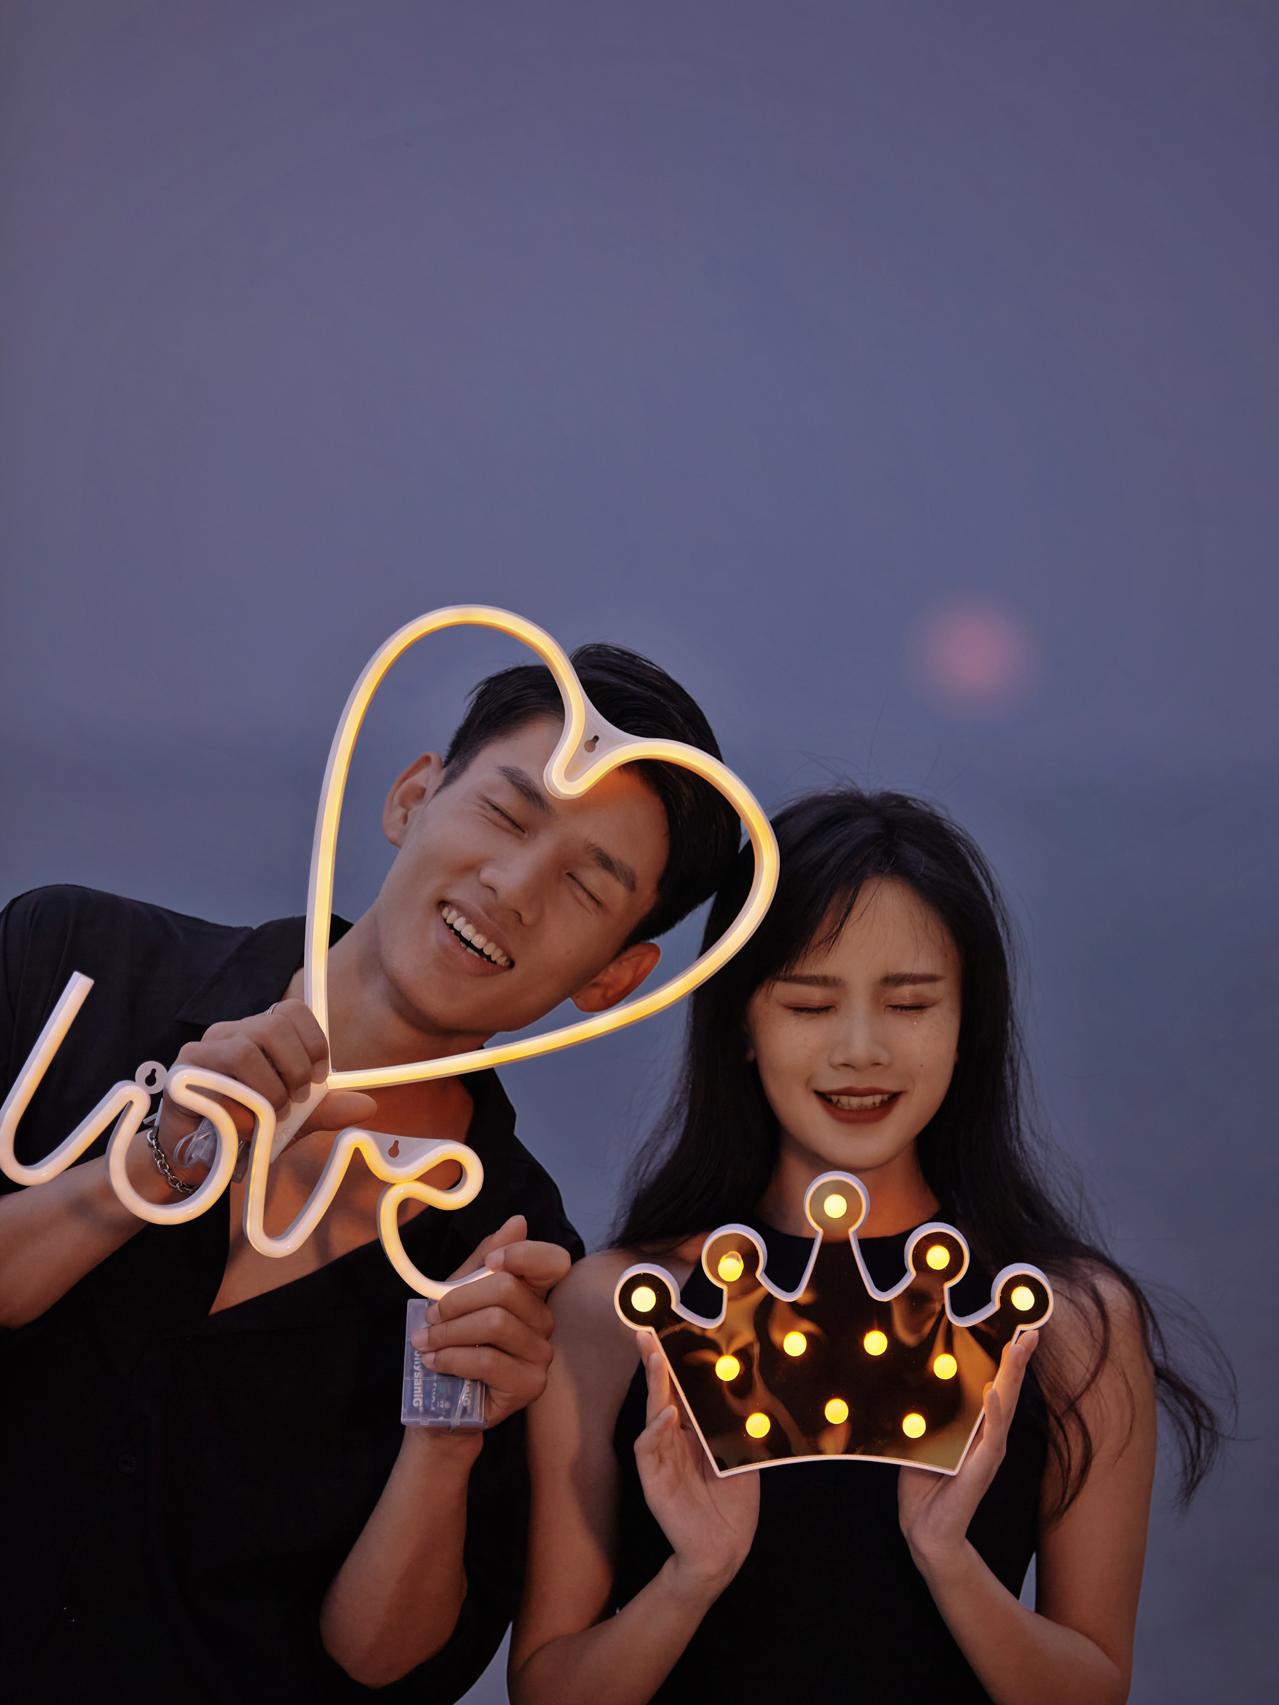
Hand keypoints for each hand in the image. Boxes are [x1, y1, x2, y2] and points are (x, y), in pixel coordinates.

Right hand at [157, 1000, 375, 1184]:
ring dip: (268, 1092)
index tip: (319, 1079)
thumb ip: (324, 1110)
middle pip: (272, 1027)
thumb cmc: (247, 1129)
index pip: (292, 1011)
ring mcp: (201, 1051)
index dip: (314, 1042)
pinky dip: (240, 1113)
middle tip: (294, 1103)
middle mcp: (230, 1033)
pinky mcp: (181, 1077)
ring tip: (270, 1118)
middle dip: (294, 1069)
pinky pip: (217, 1085)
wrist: (200, 1161)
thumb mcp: (293, 1121)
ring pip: (244, 1051)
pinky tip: (244, 1130)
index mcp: (258, 1033)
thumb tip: (367, 1105)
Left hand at [409, 1215, 572, 1429]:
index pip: (554, 1261)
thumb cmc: (452, 1345)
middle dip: (458, 1300)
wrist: (439, 1405)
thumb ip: (484, 1260)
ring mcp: (541, 1355)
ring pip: (496, 1323)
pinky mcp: (530, 1385)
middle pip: (508, 1290)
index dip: (524, 1254)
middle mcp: (544, 1321)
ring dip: (449, 1332)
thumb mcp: (459, 1295)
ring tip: (425, 1342)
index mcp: (531, 1294)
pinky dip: (452, 1357)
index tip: (489, 1262)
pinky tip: (435, 1362)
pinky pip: (488, 1360)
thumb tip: (518, 1222)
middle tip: (431, 1316)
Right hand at [634, 1333, 759, 1597]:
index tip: (670, 1331)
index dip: (674, 1362)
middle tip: (647, 1333)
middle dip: (654, 1362)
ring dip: (653, 1386)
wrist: (724, 1548)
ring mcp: (661, 1458)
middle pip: (660, 1392)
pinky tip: (665, 1414)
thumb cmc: (733, 1503)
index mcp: (692, 1431)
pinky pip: (648, 1450)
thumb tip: (752, 1384)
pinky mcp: (653, 1480)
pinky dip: (654, 1430)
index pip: (681, 1389)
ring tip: (655, 1360)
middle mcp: (673, 1439)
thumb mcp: (742, 1456)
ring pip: (652, 1413)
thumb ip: (739, 1425)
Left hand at [897, 1330, 1039, 1574]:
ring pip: (1006, 1407)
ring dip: (1011, 1377)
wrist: (926, 1531)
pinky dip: (994, 1414)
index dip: (1005, 1361)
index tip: (1016, 1331)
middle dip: (1019, 1360)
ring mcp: (988, 1453)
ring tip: (1018, 1347)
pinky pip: (991, 1438)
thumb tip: (908, 1377)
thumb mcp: (921, 1439)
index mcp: (974, 1428)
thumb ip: (926, 1413)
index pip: (994, 1387)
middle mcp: (987, 1437)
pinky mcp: (981, 1470)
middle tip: (1032, 1330)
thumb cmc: (923, 1485)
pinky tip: (993, 1391)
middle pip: (1008, 1391)